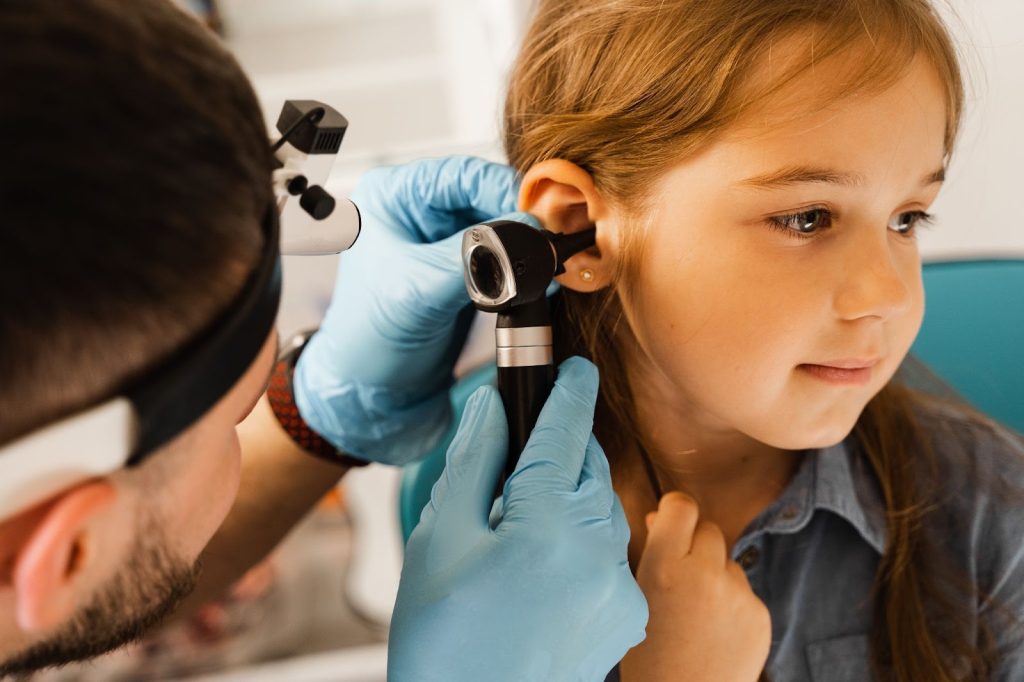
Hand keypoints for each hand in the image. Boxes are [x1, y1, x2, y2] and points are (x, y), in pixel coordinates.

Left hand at [293, 156, 537, 463]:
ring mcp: (443, 245)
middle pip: (487, 197)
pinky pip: (503, 258)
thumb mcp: (418, 291)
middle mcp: (419, 213)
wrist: (371, 398)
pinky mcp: (463, 275)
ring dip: (526, 244)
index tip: (537, 214)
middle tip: (551, 239)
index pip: (461, 174)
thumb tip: (526, 233)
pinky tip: (539, 277)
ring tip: (547, 261)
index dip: (503, 189)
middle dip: (521, 218)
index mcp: (394, 198)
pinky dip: (523, 267)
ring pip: (500, 227)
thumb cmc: (367, 341)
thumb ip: (473, 258)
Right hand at [388, 357, 647, 681]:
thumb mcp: (439, 539)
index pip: (566, 432)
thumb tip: (493, 410)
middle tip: (515, 464)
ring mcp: (619, 588)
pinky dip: (581, 540)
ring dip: (570, 496)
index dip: (568, 391)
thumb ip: (474, 463)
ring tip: (518, 525)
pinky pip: (609, 552)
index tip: (573, 366)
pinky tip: (541, 565)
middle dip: (561, 450)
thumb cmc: (445, 641)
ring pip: (601, 508)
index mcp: (548, 526)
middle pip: (588, 468)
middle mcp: (599, 554)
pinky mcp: (624, 614)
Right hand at [620, 493, 770, 681]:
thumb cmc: (648, 658)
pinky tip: (714, 631)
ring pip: (727, 562)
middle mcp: (705, 574)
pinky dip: (731, 603)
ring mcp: (738, 595)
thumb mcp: (636, 599)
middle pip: (709, 529)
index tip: (669, 524)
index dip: (675, 511)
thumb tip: (664, 517)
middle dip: (695, 545)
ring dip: (714, 574)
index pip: (682, 506)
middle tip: (680, 577)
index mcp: (665, 567)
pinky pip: (744, 591)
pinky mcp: (760, 615)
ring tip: (695, 614)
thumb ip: (652, 554)